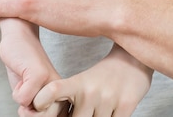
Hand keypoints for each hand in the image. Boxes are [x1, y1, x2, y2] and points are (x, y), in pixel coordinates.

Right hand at [0, 17, 64, 114]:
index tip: (34, 98)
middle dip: (30, 111)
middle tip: (28, 91)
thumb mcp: (33, 95)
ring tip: (26, 83)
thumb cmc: (25, 67)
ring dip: (23, 101)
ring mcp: (52, 81)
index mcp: (65, 96)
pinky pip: (22, 100)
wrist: (19, 37)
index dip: (37, 115)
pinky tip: (22, 74)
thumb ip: (39, 111)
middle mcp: (64, 89)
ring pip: (36, 114)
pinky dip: (16, 91)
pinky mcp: (39, 74)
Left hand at [33, 44, 152, 116]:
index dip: (42, 101)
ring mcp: (109, 99)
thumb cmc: (104, 76)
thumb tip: (52, 114)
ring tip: (100, 108)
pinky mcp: (126, 106)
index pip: (53, 91)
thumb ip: (69, 100)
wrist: (133, 61)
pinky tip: (112, 111)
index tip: (38, 105)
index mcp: (78, 83)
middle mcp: (91, 91)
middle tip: (86, 109)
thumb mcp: (83, 82)